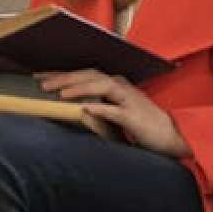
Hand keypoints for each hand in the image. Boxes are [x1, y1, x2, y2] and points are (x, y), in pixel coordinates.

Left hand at [35, 69, 191, 157]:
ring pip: (100, 86)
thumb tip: (74, 108)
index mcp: (116, 85)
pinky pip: (114, 110)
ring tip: (59, 93)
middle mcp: (121, 87)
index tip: (40, 77)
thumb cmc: (143, 126)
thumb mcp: (117, 112)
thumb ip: (99, 106)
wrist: (172, 137)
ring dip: (78, 88)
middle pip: (89, 75)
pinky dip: (99, 108)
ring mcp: (128, 100)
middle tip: (41, 83)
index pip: (85, 74)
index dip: (63, 74)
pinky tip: (84, 109)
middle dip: (64, 77)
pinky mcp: (133, 117)